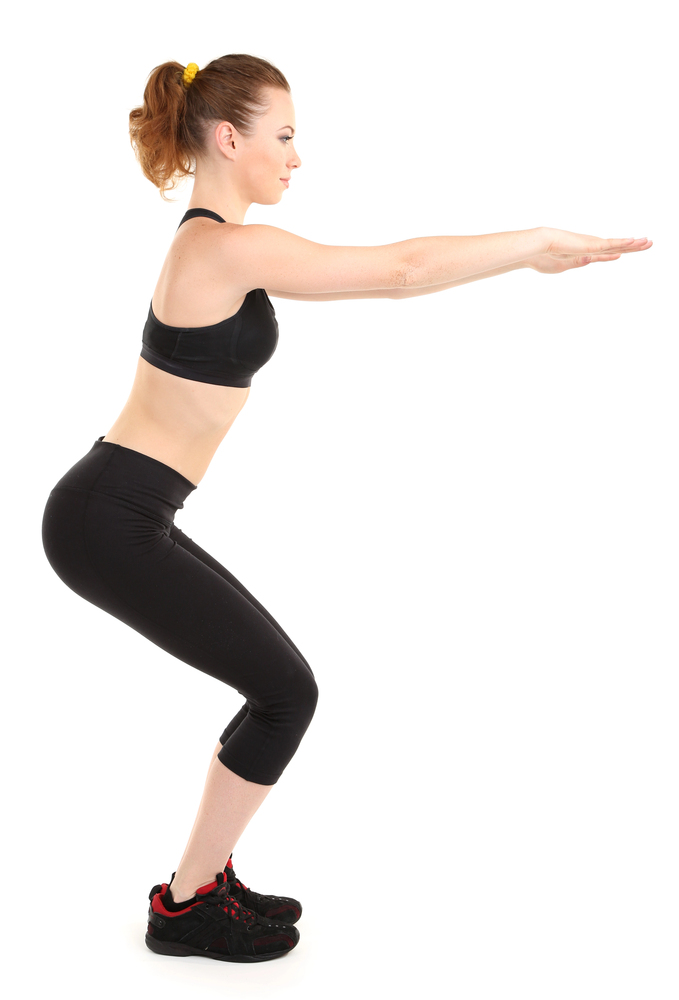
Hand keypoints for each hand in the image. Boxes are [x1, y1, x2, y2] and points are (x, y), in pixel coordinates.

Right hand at [524, 229, 652, 273]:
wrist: (536, 247)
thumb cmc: (542, 258)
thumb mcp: (561, 267)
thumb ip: (577, 263)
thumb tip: (588, 260)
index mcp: (582, 253)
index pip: (604, 254)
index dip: (616, 253)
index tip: (627, 251)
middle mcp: (590, 247)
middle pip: (616, 247)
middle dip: (632, 247)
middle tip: (648, 242)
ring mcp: (591, 245)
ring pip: (618, 244)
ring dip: (634, 244)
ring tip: (649, 242)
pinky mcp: (590, 245)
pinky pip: (610, 244)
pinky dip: (622, 243)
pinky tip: (634, 242)